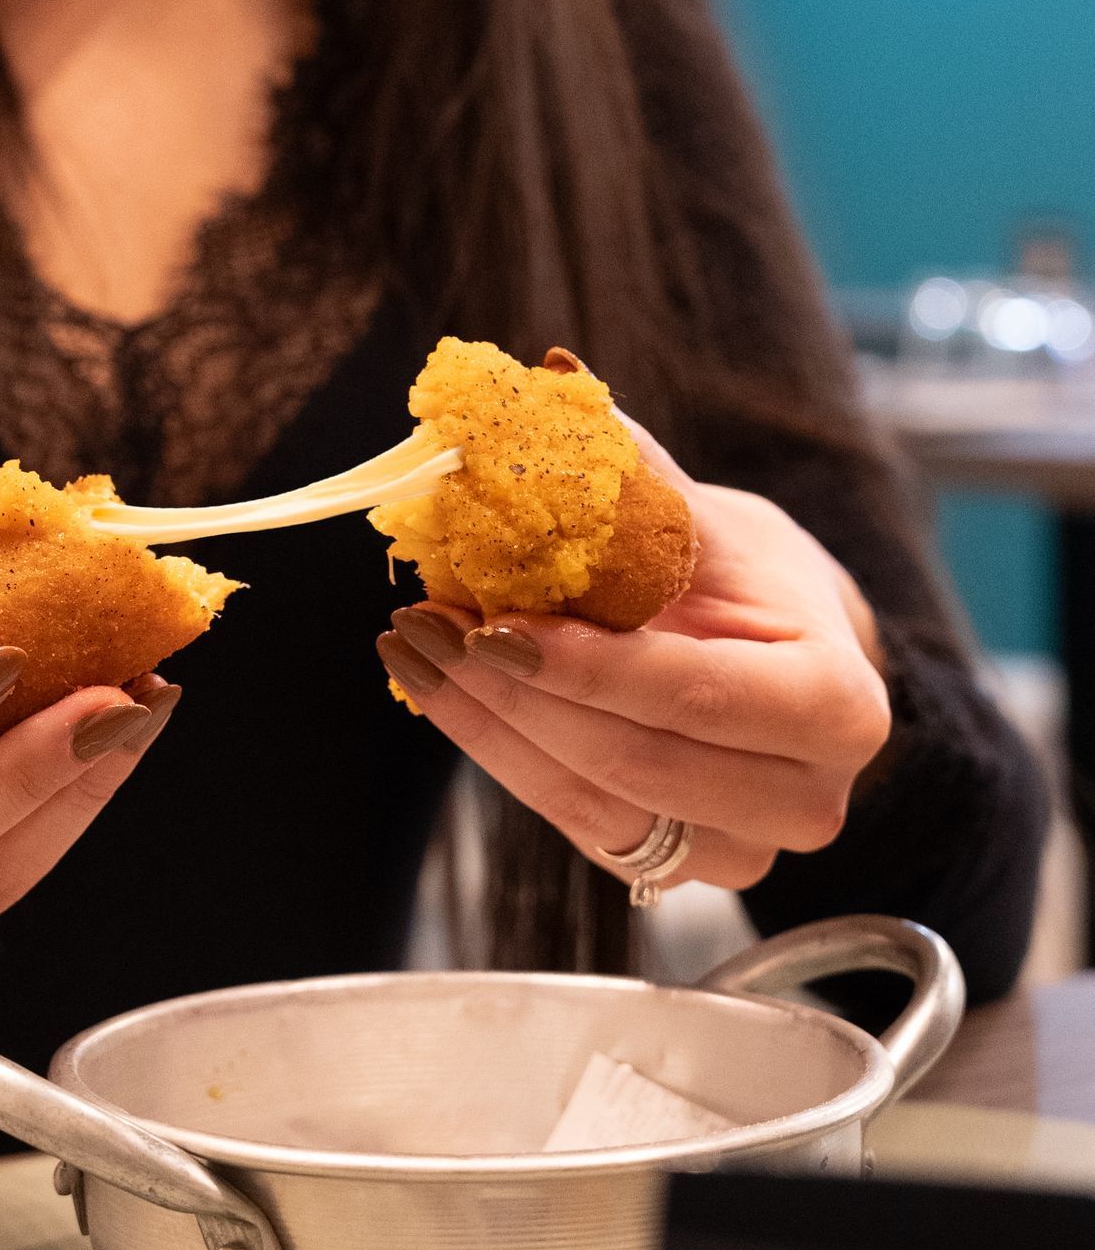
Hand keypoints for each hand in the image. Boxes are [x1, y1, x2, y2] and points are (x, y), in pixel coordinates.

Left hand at [375, 428, 890, 894]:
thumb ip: (629, 472)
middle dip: (514, 696)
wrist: (779, 649)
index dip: (588, 667)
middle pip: (636, 762)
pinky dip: (499, 752)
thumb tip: (545, 385)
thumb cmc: (743, 573)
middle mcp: (804, 797)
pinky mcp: (675, 865)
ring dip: (488, 728)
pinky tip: (438, 687)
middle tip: (421, 624)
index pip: (697, 696)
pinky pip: (574, 822)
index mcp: (837, 704)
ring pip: (594, 806)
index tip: (492, 621)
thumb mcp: (706, 517)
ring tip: (411, 648)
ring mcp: (740, 847)